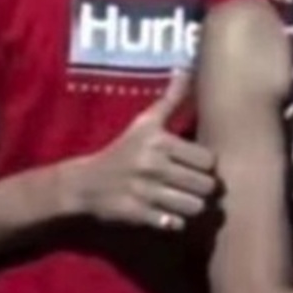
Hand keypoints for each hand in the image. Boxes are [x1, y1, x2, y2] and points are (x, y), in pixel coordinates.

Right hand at [61, 70, 217, 231]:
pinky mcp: (138, 215)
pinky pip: (175, 224)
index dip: (206, 165)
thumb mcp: (145, 122)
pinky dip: (176, 221)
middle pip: (205, 186)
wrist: (84, 183)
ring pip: (194, 207)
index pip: (208, 160)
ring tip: (186, 200)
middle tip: (194, 185)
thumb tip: (185, 68)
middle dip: (203, 188)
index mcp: (159, 142)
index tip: (197, 165)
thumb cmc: (123, 149)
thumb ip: (171, 99)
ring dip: (194, 206)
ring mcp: (145, 193)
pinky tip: (169, 213)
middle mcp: (152, 166)